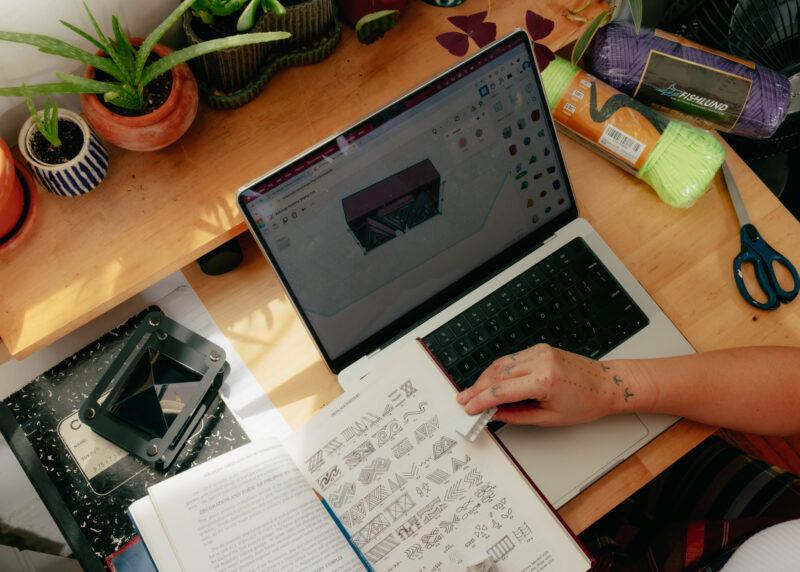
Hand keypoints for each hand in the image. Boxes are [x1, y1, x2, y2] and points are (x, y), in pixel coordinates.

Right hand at [456, 344, 636, 425]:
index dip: (480, 400)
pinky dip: (498, 370)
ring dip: (485, 378)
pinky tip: (490, 381)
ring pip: (501, 364)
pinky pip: (512, 359)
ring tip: (473, 392)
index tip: (468, 408)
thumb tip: (494, 414)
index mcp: (544, 380)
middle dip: (477, 388)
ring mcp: (539, 351)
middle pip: (497, 374)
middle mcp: (540, 361)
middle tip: (464, 400)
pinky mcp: (540, 349)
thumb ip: (517, 415)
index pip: (501, 390)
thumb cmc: (586, 403)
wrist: (607, 384)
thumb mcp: (549, 418)